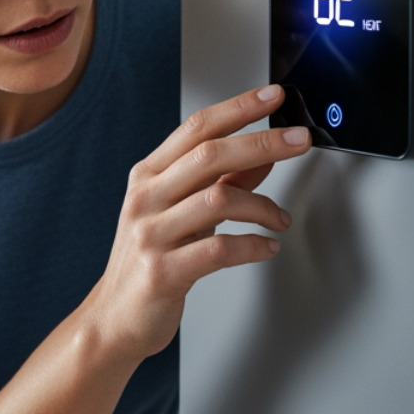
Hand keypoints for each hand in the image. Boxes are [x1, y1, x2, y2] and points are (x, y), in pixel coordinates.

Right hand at [84, 84, 308, 362]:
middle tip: (299, 140)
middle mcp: (146, 198)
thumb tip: (262, 156)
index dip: (237, 108)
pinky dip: (253, 247)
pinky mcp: (163, 271)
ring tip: (280, 219)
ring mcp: (151, 234)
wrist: (114, 317)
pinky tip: (266, 248)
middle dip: (261, 142)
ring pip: (217, 200)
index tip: (272, 96)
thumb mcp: (182, 214)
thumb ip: (220, 183)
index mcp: (148, 177)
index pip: (195, 129)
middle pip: (209, 155)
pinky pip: (219, 250)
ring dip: (262, 206)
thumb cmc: (147, 262)